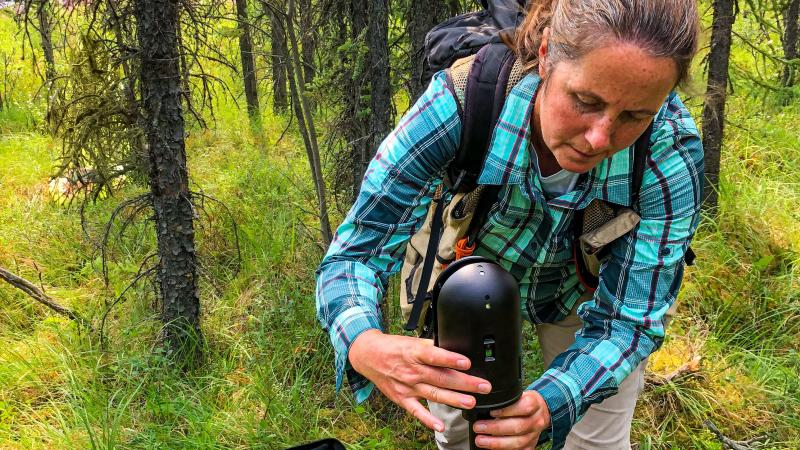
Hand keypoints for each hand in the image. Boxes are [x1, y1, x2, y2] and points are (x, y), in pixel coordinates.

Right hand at [348, 329, 491, 431]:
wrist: (368, 355)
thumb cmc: (394, 347)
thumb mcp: (412, 340)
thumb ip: (432, 346)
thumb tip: (454, 346)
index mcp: (415, 353)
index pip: (434, 356)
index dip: (450, 359)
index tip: (467, 362)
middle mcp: (412, 370)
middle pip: (441, 377)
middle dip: (464, 383)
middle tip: (483, 386)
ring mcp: (407, 386)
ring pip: (434, 394)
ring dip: (454, 399)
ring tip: (470, 402)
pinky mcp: (402, 398)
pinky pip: (416, 411)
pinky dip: (427, 419)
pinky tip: (440, 426)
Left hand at [472, 390, 549, 448]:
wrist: (540, 413)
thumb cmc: (524, 402)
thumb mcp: (519, 395)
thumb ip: (506, 399)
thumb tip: (484, 402)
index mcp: (534, 404)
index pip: (524, 407)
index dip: (507, 410)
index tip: (491, 412)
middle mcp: (536, 421)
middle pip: (517, 427)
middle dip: (495, 428)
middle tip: (478, 427)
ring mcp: (534, 435)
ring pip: (517, 442)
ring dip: (496, 443)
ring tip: (480, 440)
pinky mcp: (530, 446)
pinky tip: (491, 448)